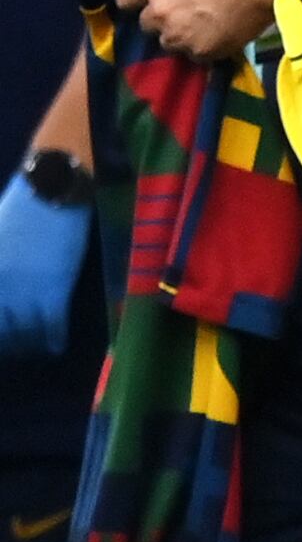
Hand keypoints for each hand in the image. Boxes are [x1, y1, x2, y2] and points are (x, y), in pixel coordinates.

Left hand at [0, 173, 91, 358]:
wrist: (50, 192)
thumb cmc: (17, 211)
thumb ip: (1, 265)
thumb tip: (8, 283)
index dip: (1, 331)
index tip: (5, 338)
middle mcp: (0, 287)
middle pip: (1, 329)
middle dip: (7, 342)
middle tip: (13, 348)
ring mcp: (24, 292)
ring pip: (22, 335)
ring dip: (27, 345)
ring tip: (33, 348)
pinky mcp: (54, 292)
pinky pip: (52, 329)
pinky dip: (54, 341)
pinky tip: (55, 346)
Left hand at [112, 0, 283, 60]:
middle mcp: (160, 12)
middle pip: (146, 24)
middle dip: (160, 18)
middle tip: (181, 12)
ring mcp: (182, 35)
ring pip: (170, 43)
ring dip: (180, 36)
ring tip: (200, 28)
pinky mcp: (205, 52)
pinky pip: (196, 55)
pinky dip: (204, 48)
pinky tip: (217, 37)